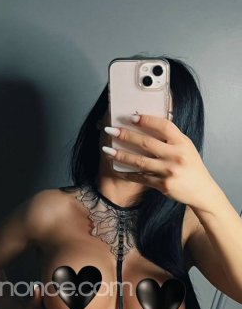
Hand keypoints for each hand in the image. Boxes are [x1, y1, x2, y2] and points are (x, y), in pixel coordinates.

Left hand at [103, 114, 222, 212]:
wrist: (201, 191)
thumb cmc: (191, 167)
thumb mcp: (186, 147)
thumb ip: (171, 138)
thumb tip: (148, 124)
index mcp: (183, 142)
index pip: (164, 126)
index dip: (147, 120)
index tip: (131, 116)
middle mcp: (176, 156)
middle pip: (147, 143)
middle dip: (126, 135)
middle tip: (110, 130)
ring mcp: (169, 171)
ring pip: (140, 161)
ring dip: (121, 155)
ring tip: (107, 150)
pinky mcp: (163, 185)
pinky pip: (141, 178)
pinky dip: (128, 174)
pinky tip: (117, 169)